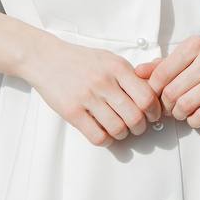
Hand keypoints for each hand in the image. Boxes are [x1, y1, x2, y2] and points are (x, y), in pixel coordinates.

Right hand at [26, 36, 163, 147]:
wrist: (46, 58)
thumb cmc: (80, 61)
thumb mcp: (109, 59)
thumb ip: (129, 76)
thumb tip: (152, 96)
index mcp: (117, 68)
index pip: (147, 96)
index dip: (154, 111)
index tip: (152, 115)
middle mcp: (104, 82)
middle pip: (135, 117)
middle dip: (140, 127)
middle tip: (136, 127)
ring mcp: (87, 97)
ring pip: (117, 129)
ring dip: (122, 135)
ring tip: (119, 130)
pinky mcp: (72, 111)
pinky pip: (97, 136)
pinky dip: (105, 140)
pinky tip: (103, 133)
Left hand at [133, 34, 199, 128]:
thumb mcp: (190, 56)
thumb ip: (163, 64)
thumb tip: (137, 72)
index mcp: (195, 46)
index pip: (161, 74)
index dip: (153, 91)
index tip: (156, 97)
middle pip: (171, 92)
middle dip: (165, 105)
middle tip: (168, 108)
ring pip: (185, 105)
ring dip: (179, 114)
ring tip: (181, 111)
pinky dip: (193, 120)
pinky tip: (195, 115)